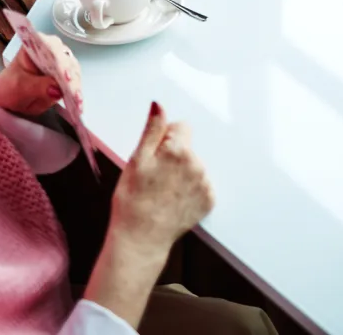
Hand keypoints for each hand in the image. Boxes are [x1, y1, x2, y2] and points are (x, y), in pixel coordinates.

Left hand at [0, 34, 69, 116]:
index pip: (51, 49)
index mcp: (36, 44)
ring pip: (73, 70)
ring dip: (76, 85)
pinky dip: (76, 91)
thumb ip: (36, 87)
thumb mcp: (19, 87)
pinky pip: (75, 80)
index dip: (60, 61)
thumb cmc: (10, 86)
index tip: (65, 76)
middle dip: (70, 76)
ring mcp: (61, 60)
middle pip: (66, 59)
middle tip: (73, 92)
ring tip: (76, 100)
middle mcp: (52, 48)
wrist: (10, 96)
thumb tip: (56, 89)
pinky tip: (77, 102)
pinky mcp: (67, 73)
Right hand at [109, 103, 214, 256]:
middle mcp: (198, 165)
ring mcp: (206, 184)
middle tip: (156, 177)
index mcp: (179, 151)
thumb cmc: (133, 199)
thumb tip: (159, 105)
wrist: (140, 238)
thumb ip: (152, 130)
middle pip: (188, 147)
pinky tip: (174, 200)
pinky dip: (190, 189)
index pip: (181, 127)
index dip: (164, 140)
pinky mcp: (209, 200)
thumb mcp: (136, 160)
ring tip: (163, 190)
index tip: (154, 157)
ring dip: (183, 173)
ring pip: (195, 166)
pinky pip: (201, 185)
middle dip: (174, 156)